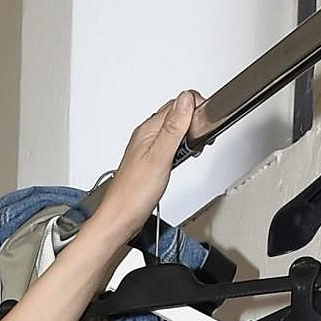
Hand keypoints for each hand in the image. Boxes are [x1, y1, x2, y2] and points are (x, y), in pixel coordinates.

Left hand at [98, 90, 202, 247]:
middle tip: (199, 140)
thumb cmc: (133, 194)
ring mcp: (147, 148)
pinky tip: (180, 160)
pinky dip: (179, 148)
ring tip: (191, 150)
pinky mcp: (149, 161)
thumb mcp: (159, 157)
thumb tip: (186, 99)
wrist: (119, 220)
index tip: (202, 128)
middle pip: (177, 113)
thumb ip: (174, 128)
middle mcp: (147, 135)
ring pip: (174, 129)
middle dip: (194, 121)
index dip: (196, 110)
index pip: (179, 102)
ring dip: (188, 135)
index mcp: (149, 129)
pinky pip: (168, 145)